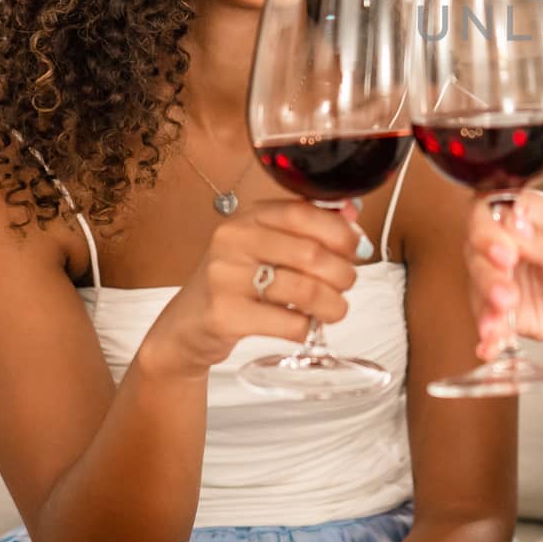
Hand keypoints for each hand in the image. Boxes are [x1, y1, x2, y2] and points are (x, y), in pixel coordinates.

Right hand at [137, 200, 367, 380]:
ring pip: (304, 290)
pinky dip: (307, 329)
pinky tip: (304, 327)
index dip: (340, 232)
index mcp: (249, 216)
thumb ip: (308, 228)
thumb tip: (353, 214)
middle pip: (311, 254)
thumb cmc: (237, 282)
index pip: (304, 213)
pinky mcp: (224, 315)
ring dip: (333, 304)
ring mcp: (225, 278)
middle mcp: (233, 240)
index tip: (356, 249)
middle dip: (343, 273)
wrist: (185, 326)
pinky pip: (288, 323)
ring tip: (335, 309)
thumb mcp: (266, 246)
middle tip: (347, 285)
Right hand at [467, 191, 542, 373]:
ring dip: (486, 305)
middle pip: (477, 246)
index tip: (505, 252)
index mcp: (531, 216)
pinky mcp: (499, 308)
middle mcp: (509, 241)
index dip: (490, 229)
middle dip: (488, 273)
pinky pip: (485, 317)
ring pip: (477, 282)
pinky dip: (487, 333)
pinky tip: (489, 346)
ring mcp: (501, 275)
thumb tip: (516, 223)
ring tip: (499, 325)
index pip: (493, 208)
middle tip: (506, 293)